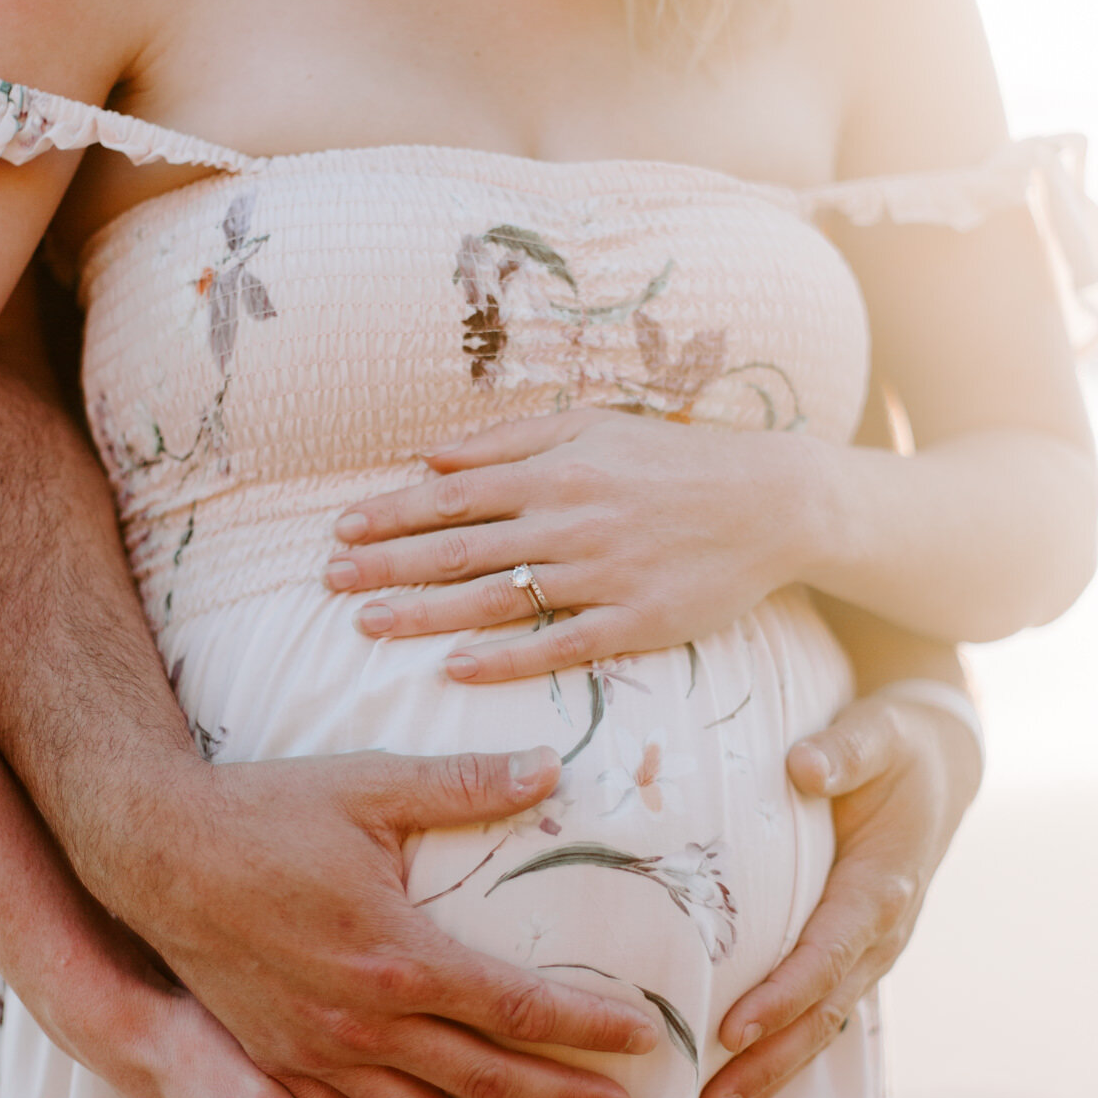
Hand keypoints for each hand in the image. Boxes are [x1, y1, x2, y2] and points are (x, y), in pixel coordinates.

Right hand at [93, 745, 658, 1097]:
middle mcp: (364, 1021)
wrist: (157, 853)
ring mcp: (316, 1052)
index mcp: (400, 956)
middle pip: (483, 1078)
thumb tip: (551, 766)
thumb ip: (465, 783)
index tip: (639, 1040)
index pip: (518, 1006)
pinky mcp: (278, 1061)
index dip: (585, 1026)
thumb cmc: (267, 813)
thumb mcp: (371, 785)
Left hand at [325, 409, 814, 680]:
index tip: (341, 531)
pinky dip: (506, 659)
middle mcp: (570, 521)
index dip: (392, 513)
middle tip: (328, 582)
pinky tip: (455, 671)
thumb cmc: (671, 460)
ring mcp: (602, 575)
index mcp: (556, 470)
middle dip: (387, 565)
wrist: (770, 501)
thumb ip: (508, 442)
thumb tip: (429, 455)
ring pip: (496, 599)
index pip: (454, 494)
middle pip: (460, 549)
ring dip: (425, 615)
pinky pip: (558, 645)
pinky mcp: (635, 622)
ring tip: (366, 624)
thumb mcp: (592, 426)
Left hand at [697, 689, 982, 1097]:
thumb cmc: (896, 745)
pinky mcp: (852, 952)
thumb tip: (803, 767)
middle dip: (769, 1061)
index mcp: (883, 884)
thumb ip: (844, 749)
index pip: (829, 951)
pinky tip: (738, 1084)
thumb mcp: (878, 732)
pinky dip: (783, 1052)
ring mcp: (870, 950)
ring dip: (772, 1072)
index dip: (785, 995)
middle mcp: (881, 931)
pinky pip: (818, 1012)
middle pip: (823, 1011)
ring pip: (821, 1024)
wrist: (938, 762)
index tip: (734, 1029)